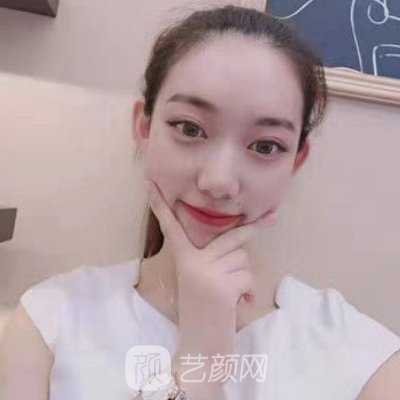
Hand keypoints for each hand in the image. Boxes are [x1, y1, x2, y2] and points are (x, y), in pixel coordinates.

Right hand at [145, 180, 276, 373]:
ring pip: (243, 259)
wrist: (201, 348)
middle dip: (254, 229)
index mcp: (183, 260)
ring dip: (244, 276)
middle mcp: (191, 263)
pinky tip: (236, 305)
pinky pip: (248, 277)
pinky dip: (248, 291)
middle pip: (231, 238)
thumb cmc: (203, 312)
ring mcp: (205, 274)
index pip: (171, 228)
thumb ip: (213, 259)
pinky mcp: (221, 287)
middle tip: (273, 216)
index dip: (160, 206)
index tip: (149, 184)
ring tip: (231, 294)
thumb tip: (242, 244)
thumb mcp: (201, 281)